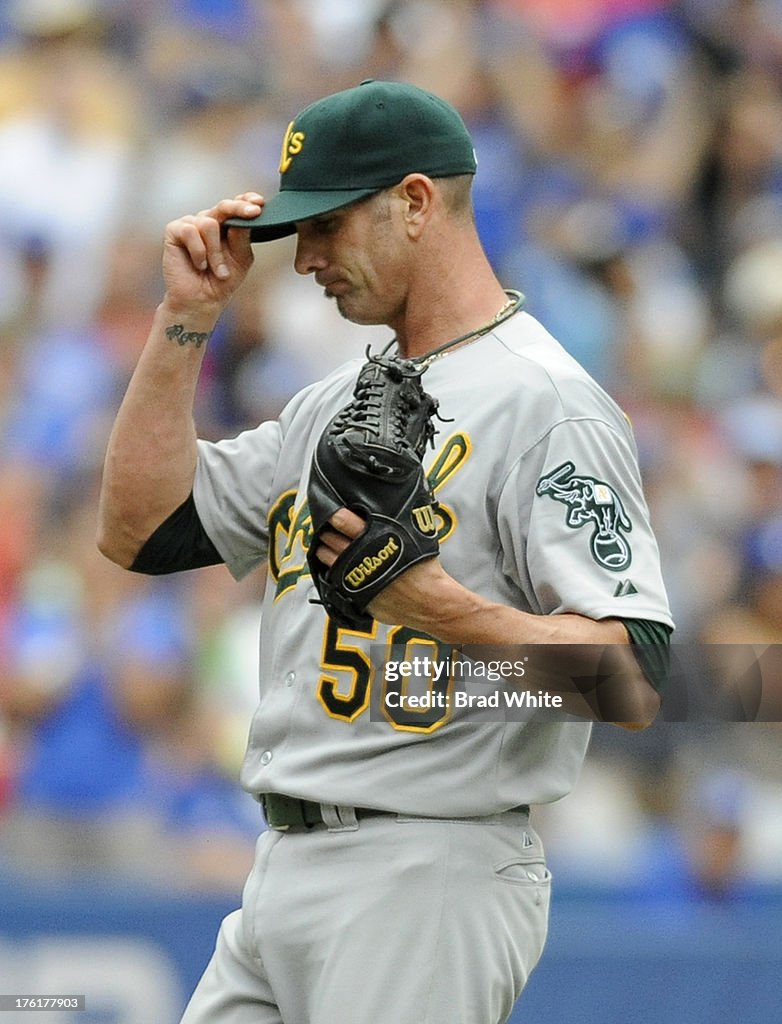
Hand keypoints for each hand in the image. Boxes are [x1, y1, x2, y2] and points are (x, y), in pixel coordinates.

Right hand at [161, 192, 263, 315]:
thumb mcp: (241, 259)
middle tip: (254, 212)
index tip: (259, 203)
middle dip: (239, 209)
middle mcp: (208, 220)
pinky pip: (190, 231)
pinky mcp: (174, 230)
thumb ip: (242, 238)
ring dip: (215, 252)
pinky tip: (199, 265)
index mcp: (226, 225)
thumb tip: (242, 217)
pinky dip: (199, 252)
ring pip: (209, 224)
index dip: (246, 200)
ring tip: (216, 270)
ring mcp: (191, 223)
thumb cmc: (222, 281)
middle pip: (224, 206)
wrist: (201, 301)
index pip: (236, 205)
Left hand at [314, 508, 458, 630]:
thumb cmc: (425, 571)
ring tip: (328, 545)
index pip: (345, 520)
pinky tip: (335, 566)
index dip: (335, 514)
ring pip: (327, 557)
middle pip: (331, 537)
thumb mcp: (416, 538)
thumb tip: (390, 510)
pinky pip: (331, 578)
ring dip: (325, 549)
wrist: (428, 602)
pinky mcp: (352, 592)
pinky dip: (331, 570)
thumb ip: (399, 523)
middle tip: (329, 527)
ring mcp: (355, 575)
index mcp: (377, 538)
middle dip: (328, 531)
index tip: (332, 512)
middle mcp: (361, 556)